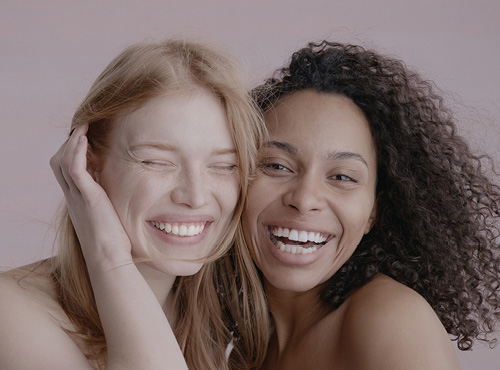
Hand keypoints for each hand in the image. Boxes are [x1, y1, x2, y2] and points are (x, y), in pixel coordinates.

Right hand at [50, 124, 132, 269]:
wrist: (109, 260)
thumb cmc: (112, 243)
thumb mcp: (106, 217)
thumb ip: (105, 203)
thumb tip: (116, 194)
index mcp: (76, 201)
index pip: (64, 170)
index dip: (70, 152)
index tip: (83, 138)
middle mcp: (72, 197)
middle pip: (58, 162)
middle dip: (68, 142)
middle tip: (83, 128)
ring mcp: (77, 197)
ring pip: (62, 161)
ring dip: (72, 141)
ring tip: (84, 127)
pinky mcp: (88, 198)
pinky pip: (75, 169)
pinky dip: (77, 151)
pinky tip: (85, 138)